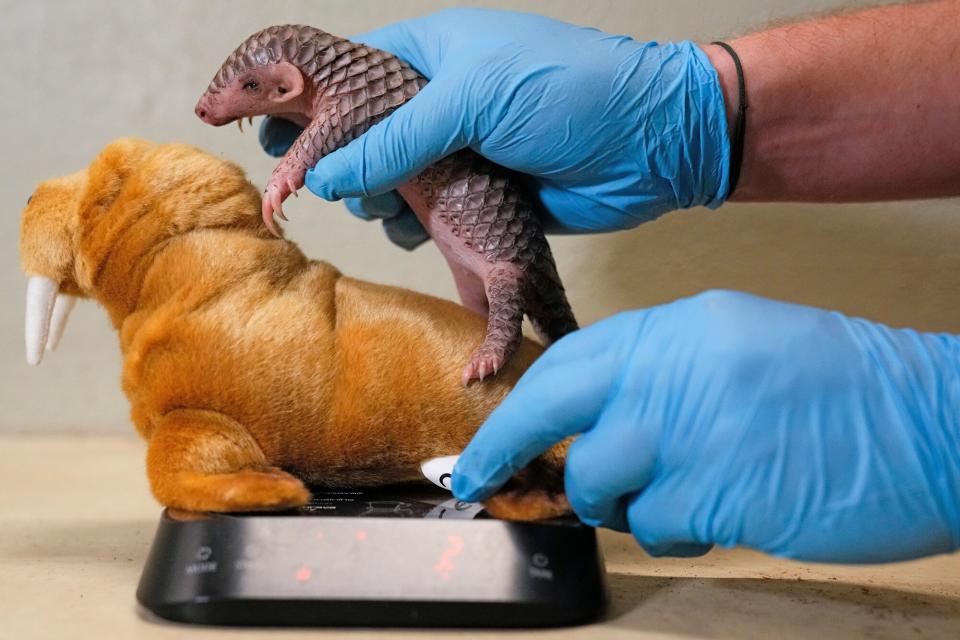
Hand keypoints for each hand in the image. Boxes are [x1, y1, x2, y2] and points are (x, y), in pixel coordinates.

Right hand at [264, 8, 730, 234]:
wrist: (651, 145)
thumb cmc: (569, 93)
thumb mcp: (473, 99)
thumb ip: (392, 138)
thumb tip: (319, 175)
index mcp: (429, 61)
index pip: (342, 75)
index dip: (296, 99)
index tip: (252, 123)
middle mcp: (437, 108)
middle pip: (353, 140)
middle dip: (340, 166)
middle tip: (339, 182)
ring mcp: (457, 157)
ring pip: (384, 188)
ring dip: (381, 203)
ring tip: (401, 205)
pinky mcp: (480, 202)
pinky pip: (426, 221)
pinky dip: (418, 230)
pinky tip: (432, 231)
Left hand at [452, 290, 959, 562]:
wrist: (934, 419)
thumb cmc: (843, 386)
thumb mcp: (739, 345)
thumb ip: (661, 373)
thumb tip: (596, 415)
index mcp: (677, 328)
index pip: (566, 361)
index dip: (519, 402)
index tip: (490, 435)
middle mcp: (671, 371)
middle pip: (551, 408)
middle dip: (504, 447)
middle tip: (476, 478)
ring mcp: (689, 432)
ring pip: (597, 479)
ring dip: (613, 500)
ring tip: (662, 494)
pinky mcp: (716, 495)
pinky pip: (655, 525)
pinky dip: (669, 529)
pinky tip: (712, 513)